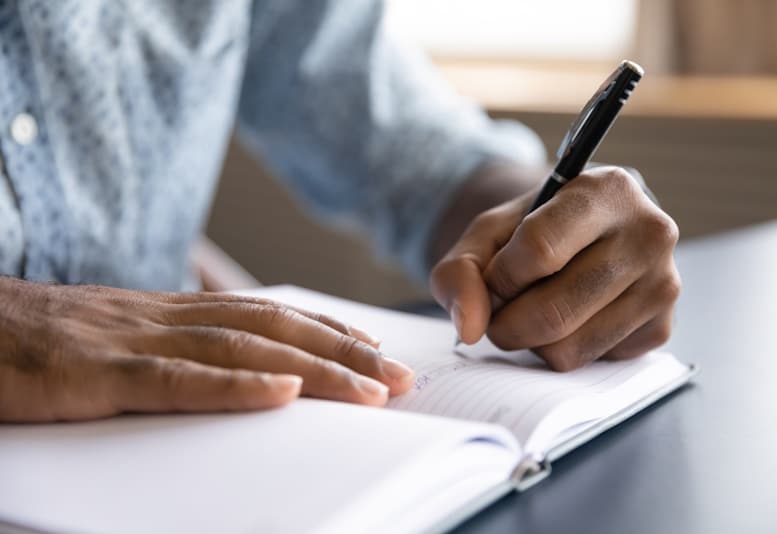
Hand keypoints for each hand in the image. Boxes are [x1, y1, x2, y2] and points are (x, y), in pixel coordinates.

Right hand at [0, 277, 412, 421]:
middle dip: (343, 352)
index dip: (326, 331)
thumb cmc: (34, 341)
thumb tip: (226, 371)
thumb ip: (169, 352)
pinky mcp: (95, 373)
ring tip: (370, 388)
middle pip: (273, 328)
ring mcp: (132, 340)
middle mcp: (163, 317)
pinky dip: (236, 385)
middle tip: (400, 377)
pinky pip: (177, 378)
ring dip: (314, 368)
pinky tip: (284, 392)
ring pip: (242, 349)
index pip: (266, 315)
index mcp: (168, 312)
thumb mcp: (114, 342)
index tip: (375, 350)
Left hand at [430, 166, 679, 370]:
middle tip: (500, 310)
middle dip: (506, 323)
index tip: (495, 277)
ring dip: (531, 341)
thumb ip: (460, 271)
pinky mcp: (662, 328)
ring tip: (533, 309)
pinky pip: (590, 363)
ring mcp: (663, 285)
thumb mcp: (487, 234)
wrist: (584, 237)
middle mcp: (650, 233)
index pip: (539, 250)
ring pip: (569, 348)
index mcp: (608, 189)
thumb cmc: (532, 230)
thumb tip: (471, 328)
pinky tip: (569, 319)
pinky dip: (563, 350)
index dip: (501, 277)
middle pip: (552, 311)